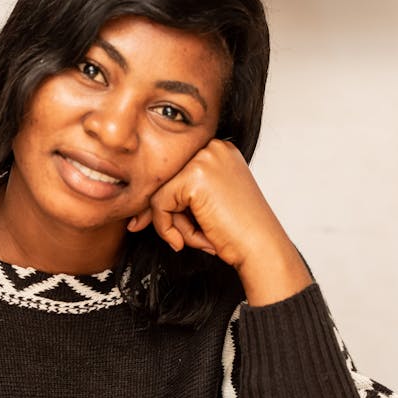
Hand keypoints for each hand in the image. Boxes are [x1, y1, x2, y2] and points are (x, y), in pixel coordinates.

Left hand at [127, 140, 311, 305]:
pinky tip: (192, 239)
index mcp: (219, 150)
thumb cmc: (238, 233)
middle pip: (164, 180)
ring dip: (172, 223)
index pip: (175, 172)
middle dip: (167, 214)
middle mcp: (213, 147)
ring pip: (159, 192)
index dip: (169, 203)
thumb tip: (135, 205)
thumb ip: (180, 194)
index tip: (169, 229)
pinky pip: (158, 204)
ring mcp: (204, 159)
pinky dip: (167, 227)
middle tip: (182, 239)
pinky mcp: (194, 177)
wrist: (261, 250)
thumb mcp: (207, 204)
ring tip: (200, 237)